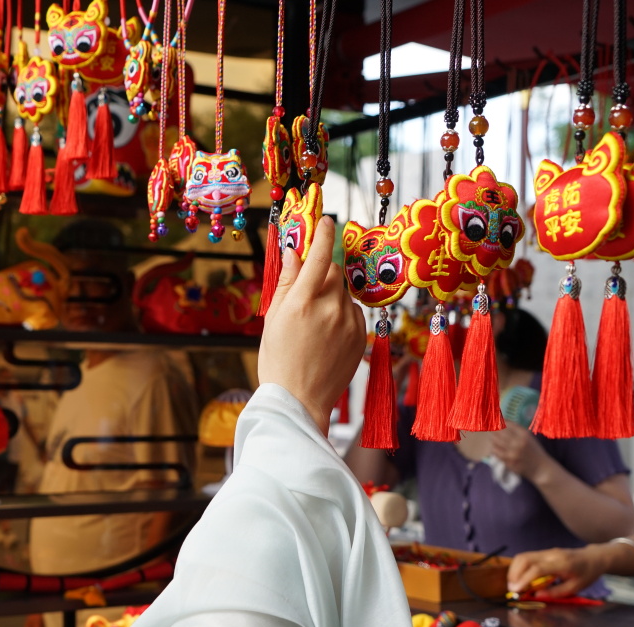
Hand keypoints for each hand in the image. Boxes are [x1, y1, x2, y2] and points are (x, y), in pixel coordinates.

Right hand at [258, 217, 364, 435]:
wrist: (300, 400)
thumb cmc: (278, 360)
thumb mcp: (273, 319)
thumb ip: (286, 283)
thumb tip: (294, 252)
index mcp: (303, 301)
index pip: (320, 254)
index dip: (324, 232)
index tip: (326, 219)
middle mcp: (330, 307)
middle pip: (333, 271)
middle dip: (321, 272)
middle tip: (306, 291)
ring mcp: (349, 321)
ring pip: (343, 292)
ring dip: (330, 295)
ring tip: (313, 323)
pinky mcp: (360, 334)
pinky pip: (352, 311)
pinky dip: (340, 313)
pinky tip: (325, 334)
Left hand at [490, 423, 549, 481]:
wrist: (541, 468)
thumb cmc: (534, 450)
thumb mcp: (528, 437)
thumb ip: (516, 429)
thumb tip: (502, 420)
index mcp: (524, 435)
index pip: (507, 424)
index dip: (498, 421)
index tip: (493, 419)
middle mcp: (518, 443)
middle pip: (499, 432)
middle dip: (492, 428)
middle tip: (487, 427)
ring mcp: (512, 453)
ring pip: (495, 442)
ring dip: (491, 438)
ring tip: (489, 436)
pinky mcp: (508, 462)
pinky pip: (496, 453)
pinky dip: (493, 448)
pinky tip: (492, 447)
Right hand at [507, 546, 606, 597]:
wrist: (593, 558)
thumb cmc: (586, 574)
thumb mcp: (575, 588)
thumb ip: (555, 592)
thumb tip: (536, 595)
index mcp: (562, 564)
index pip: (537, 568)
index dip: (524, 579)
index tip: (516, 590)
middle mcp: (551, 554)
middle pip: (524, 558)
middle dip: (514, 574)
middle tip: (513, 589)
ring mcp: (546, 551)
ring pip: (522, 556)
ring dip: (514, 570)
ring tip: (515, 584)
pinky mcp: (543, 552)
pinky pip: (526, 557)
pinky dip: (519, 567)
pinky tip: (521, 578)